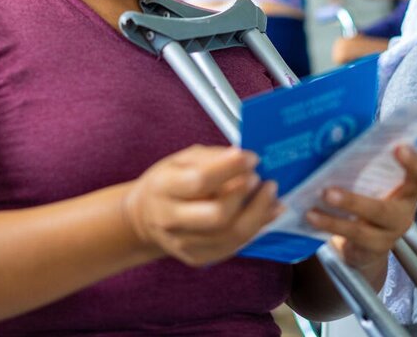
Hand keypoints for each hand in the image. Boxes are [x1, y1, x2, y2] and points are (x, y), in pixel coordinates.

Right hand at [122, 145, 281, 266]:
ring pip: (231, 235)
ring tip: (270, 192)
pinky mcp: (197, 258)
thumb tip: (246, 161)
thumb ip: (212, 159)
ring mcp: (183, 244)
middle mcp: (170, 220)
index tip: (251, 158)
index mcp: (163, 188)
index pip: (200, 181)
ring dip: (258, 212)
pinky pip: (234, 246)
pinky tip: (269, 210)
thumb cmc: (169, 181)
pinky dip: (257, 227)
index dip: (230, 169)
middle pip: (217, 216)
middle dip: (245, 196)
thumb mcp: (182, 159)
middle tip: (259, 179)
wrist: (146, 217)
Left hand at [306, 146, 416, 271]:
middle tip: (328, 191)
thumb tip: (332, 137)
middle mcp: (401, 214)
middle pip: (384, 211)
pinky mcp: (370, 250)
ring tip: (313, 209)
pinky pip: (348, 239)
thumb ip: (365, 167)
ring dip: (334, 219)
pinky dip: (328, 225)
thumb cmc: (370, 200)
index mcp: (406, 192)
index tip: (399, 147)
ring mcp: (386, 236)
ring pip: (361, 230)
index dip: (415, 163)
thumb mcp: (373, 184)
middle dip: (355, 202)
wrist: (367, 246)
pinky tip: (310, 216)